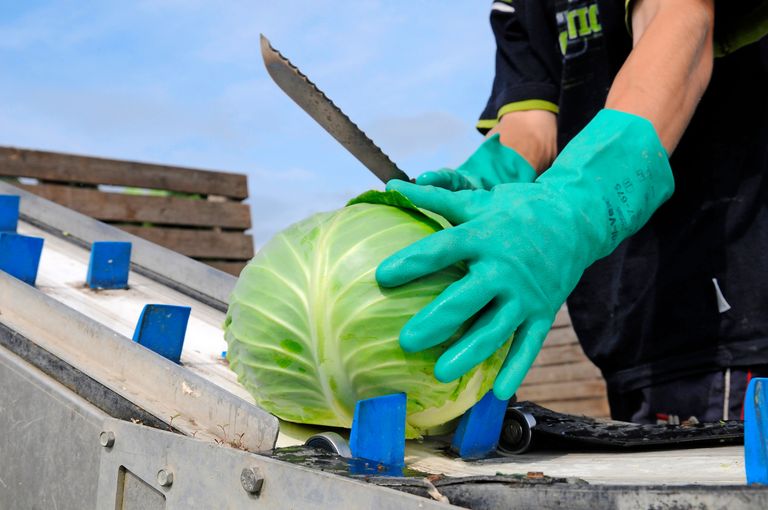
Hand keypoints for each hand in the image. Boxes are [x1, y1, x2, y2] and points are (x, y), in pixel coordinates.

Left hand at [377, 110, 673, 398]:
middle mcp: (502, 268)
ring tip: (441, 373)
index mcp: (482, 236)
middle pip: (465, 299)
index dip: (411, 263)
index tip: (381, 277)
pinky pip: (529, 344)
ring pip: (494, 329)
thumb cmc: (516, 208)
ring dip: (468, 353)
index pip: (441, 250)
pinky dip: (515, 368)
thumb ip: (434, 198)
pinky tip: (497, 392)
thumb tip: (391, 187)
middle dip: (436, 322)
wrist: (575, 219)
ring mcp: (525, 294)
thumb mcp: (477, 199)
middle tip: (406, 342)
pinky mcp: (543, 311)